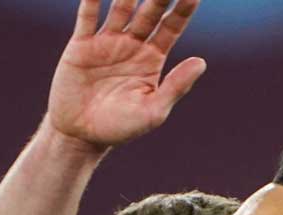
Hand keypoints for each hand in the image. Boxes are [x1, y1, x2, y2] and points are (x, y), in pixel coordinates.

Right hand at [47, 0, 206, 150]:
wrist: (80, 134)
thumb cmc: (121, 127)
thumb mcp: (153, 110)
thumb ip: (176, 86)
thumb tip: (202, 62)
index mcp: (152, 58)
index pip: (172, 26)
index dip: (183, 8)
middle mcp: (132, 44)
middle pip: (149, 11)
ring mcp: (107, 41)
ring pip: (121, 8)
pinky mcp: (81, 45)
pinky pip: (87, 17)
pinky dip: (91, 0)